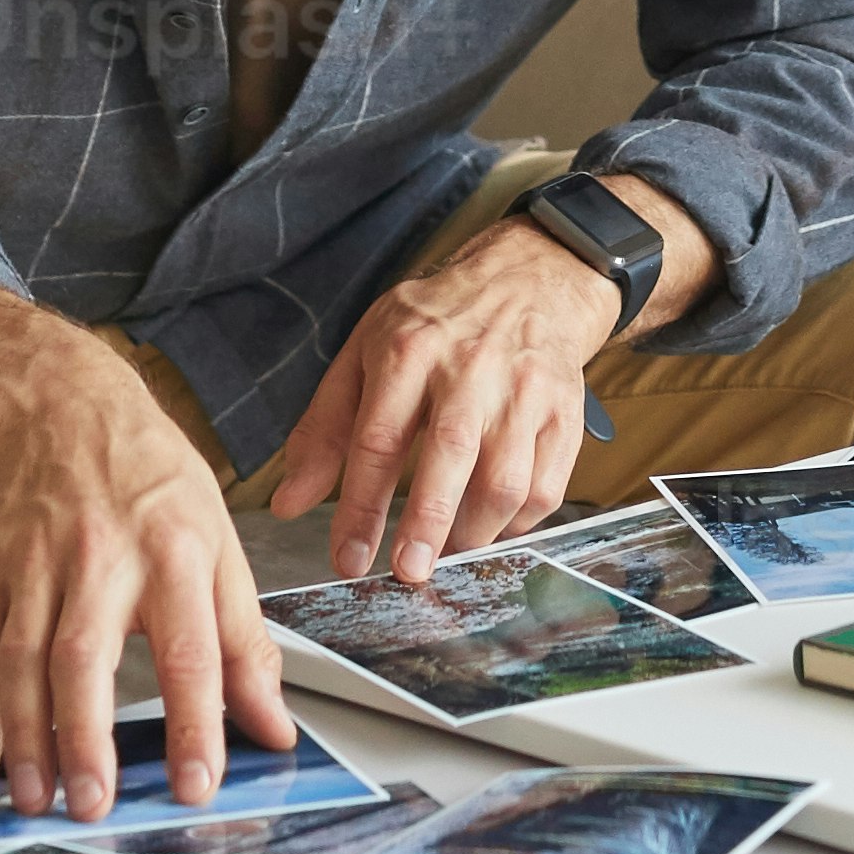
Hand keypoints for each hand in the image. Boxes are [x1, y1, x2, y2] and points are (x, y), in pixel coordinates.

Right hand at [0, 281, 295, 817]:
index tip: (196, 785)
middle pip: (85, 655)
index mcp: (176, 553)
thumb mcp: (222, 549)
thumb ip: (246, 645)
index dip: (195, 723)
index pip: (190, 651)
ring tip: (37, 799)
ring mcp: (37, 564)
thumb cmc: (157, 486)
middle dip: (85, 737)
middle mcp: (102, 558)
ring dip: (25, 736)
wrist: (71, 410)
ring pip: (21, 658)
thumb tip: (275, 727)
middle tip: (93, 805)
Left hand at [264, 199, 682, 581]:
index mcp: (408, 350)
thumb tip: (288, 504)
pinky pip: (547, 485)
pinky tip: (491, 526)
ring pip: (506, 478)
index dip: (360, 507)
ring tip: (447, 552)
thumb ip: (323, 430)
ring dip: (474, 531)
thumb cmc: (435, 325)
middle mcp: (470, 367)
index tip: (348, 559)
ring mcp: (524, 389)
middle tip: (408, 573)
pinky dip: (518, 522)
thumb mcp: (364, 355)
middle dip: (427, 524)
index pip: (377, 438)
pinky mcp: (565, 411)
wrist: (528, 280)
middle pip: (450, 455)